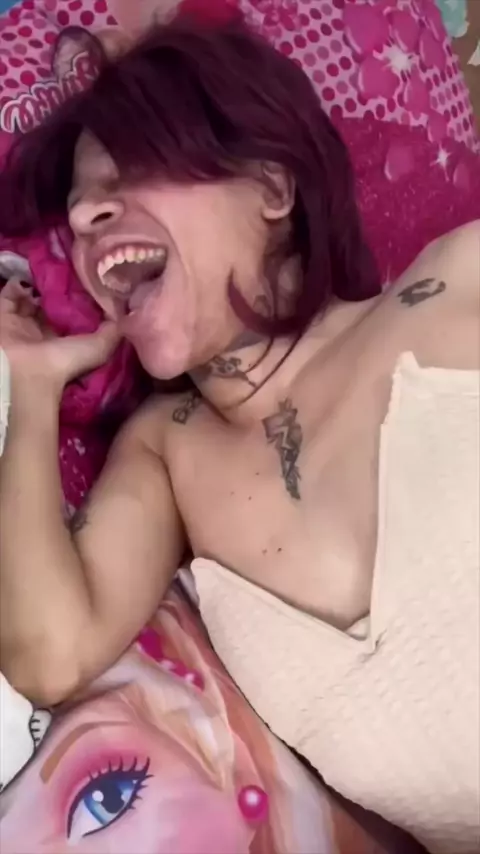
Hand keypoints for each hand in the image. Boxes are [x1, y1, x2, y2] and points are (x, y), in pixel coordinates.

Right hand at [0, 278, 120, 394]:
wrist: (26, 370)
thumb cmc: (64, 361)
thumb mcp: (99, 347)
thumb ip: (113, 331)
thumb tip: (124, 312)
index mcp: (63, 342)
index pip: (71, 318)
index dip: (78, 301)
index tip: (88, 282)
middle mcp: (42, 333)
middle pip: (49, 307)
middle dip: (56, 291)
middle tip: (66, 271)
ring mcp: (21, 324)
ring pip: (29, 299)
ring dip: (37, 285)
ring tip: (48, 269)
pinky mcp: (4, 315)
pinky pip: (10, 295)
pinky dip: (17, 285)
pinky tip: (29, 275)